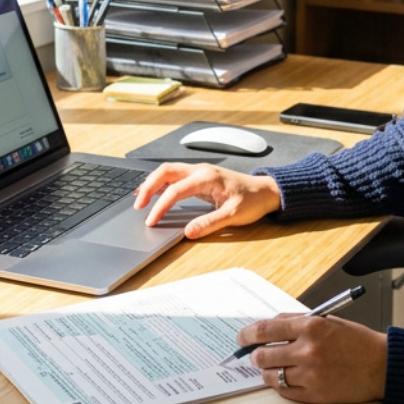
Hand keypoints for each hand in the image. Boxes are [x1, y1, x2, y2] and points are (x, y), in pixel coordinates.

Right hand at [134, 163, 281, 238]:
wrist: (266, 191)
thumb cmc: (252, 201)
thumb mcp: (233, 215)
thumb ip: (210, 223)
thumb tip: (188, 232)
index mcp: (207, 178)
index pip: (175, 190)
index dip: (161, 206)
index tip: (152, 221)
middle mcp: (200, 170)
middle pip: (165, 171)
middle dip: (148, 187)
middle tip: (138, 206)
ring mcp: (199, 171)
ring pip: (168, 171)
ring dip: (152, 183)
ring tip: (140, 199)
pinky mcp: (200, 176)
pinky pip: (175, 175)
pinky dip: (161, 183)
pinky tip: (154, 192)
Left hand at [240, 313, 386, 403]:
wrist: (382, 365)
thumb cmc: (355, 341)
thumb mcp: (326, 321)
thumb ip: (295, 322)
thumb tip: (265, 328)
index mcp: (310, 326)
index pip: (263, 330)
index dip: (246, 335)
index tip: (241, 338)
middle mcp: (308, 350)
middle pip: (262, 355)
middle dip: (254, 355)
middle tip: (255, 355)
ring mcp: (311, 375)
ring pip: (270, 375)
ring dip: (266, 372)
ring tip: (272, 368)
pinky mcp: (315, 395)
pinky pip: (284, 392)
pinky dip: (280, 385)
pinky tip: (287, 378)